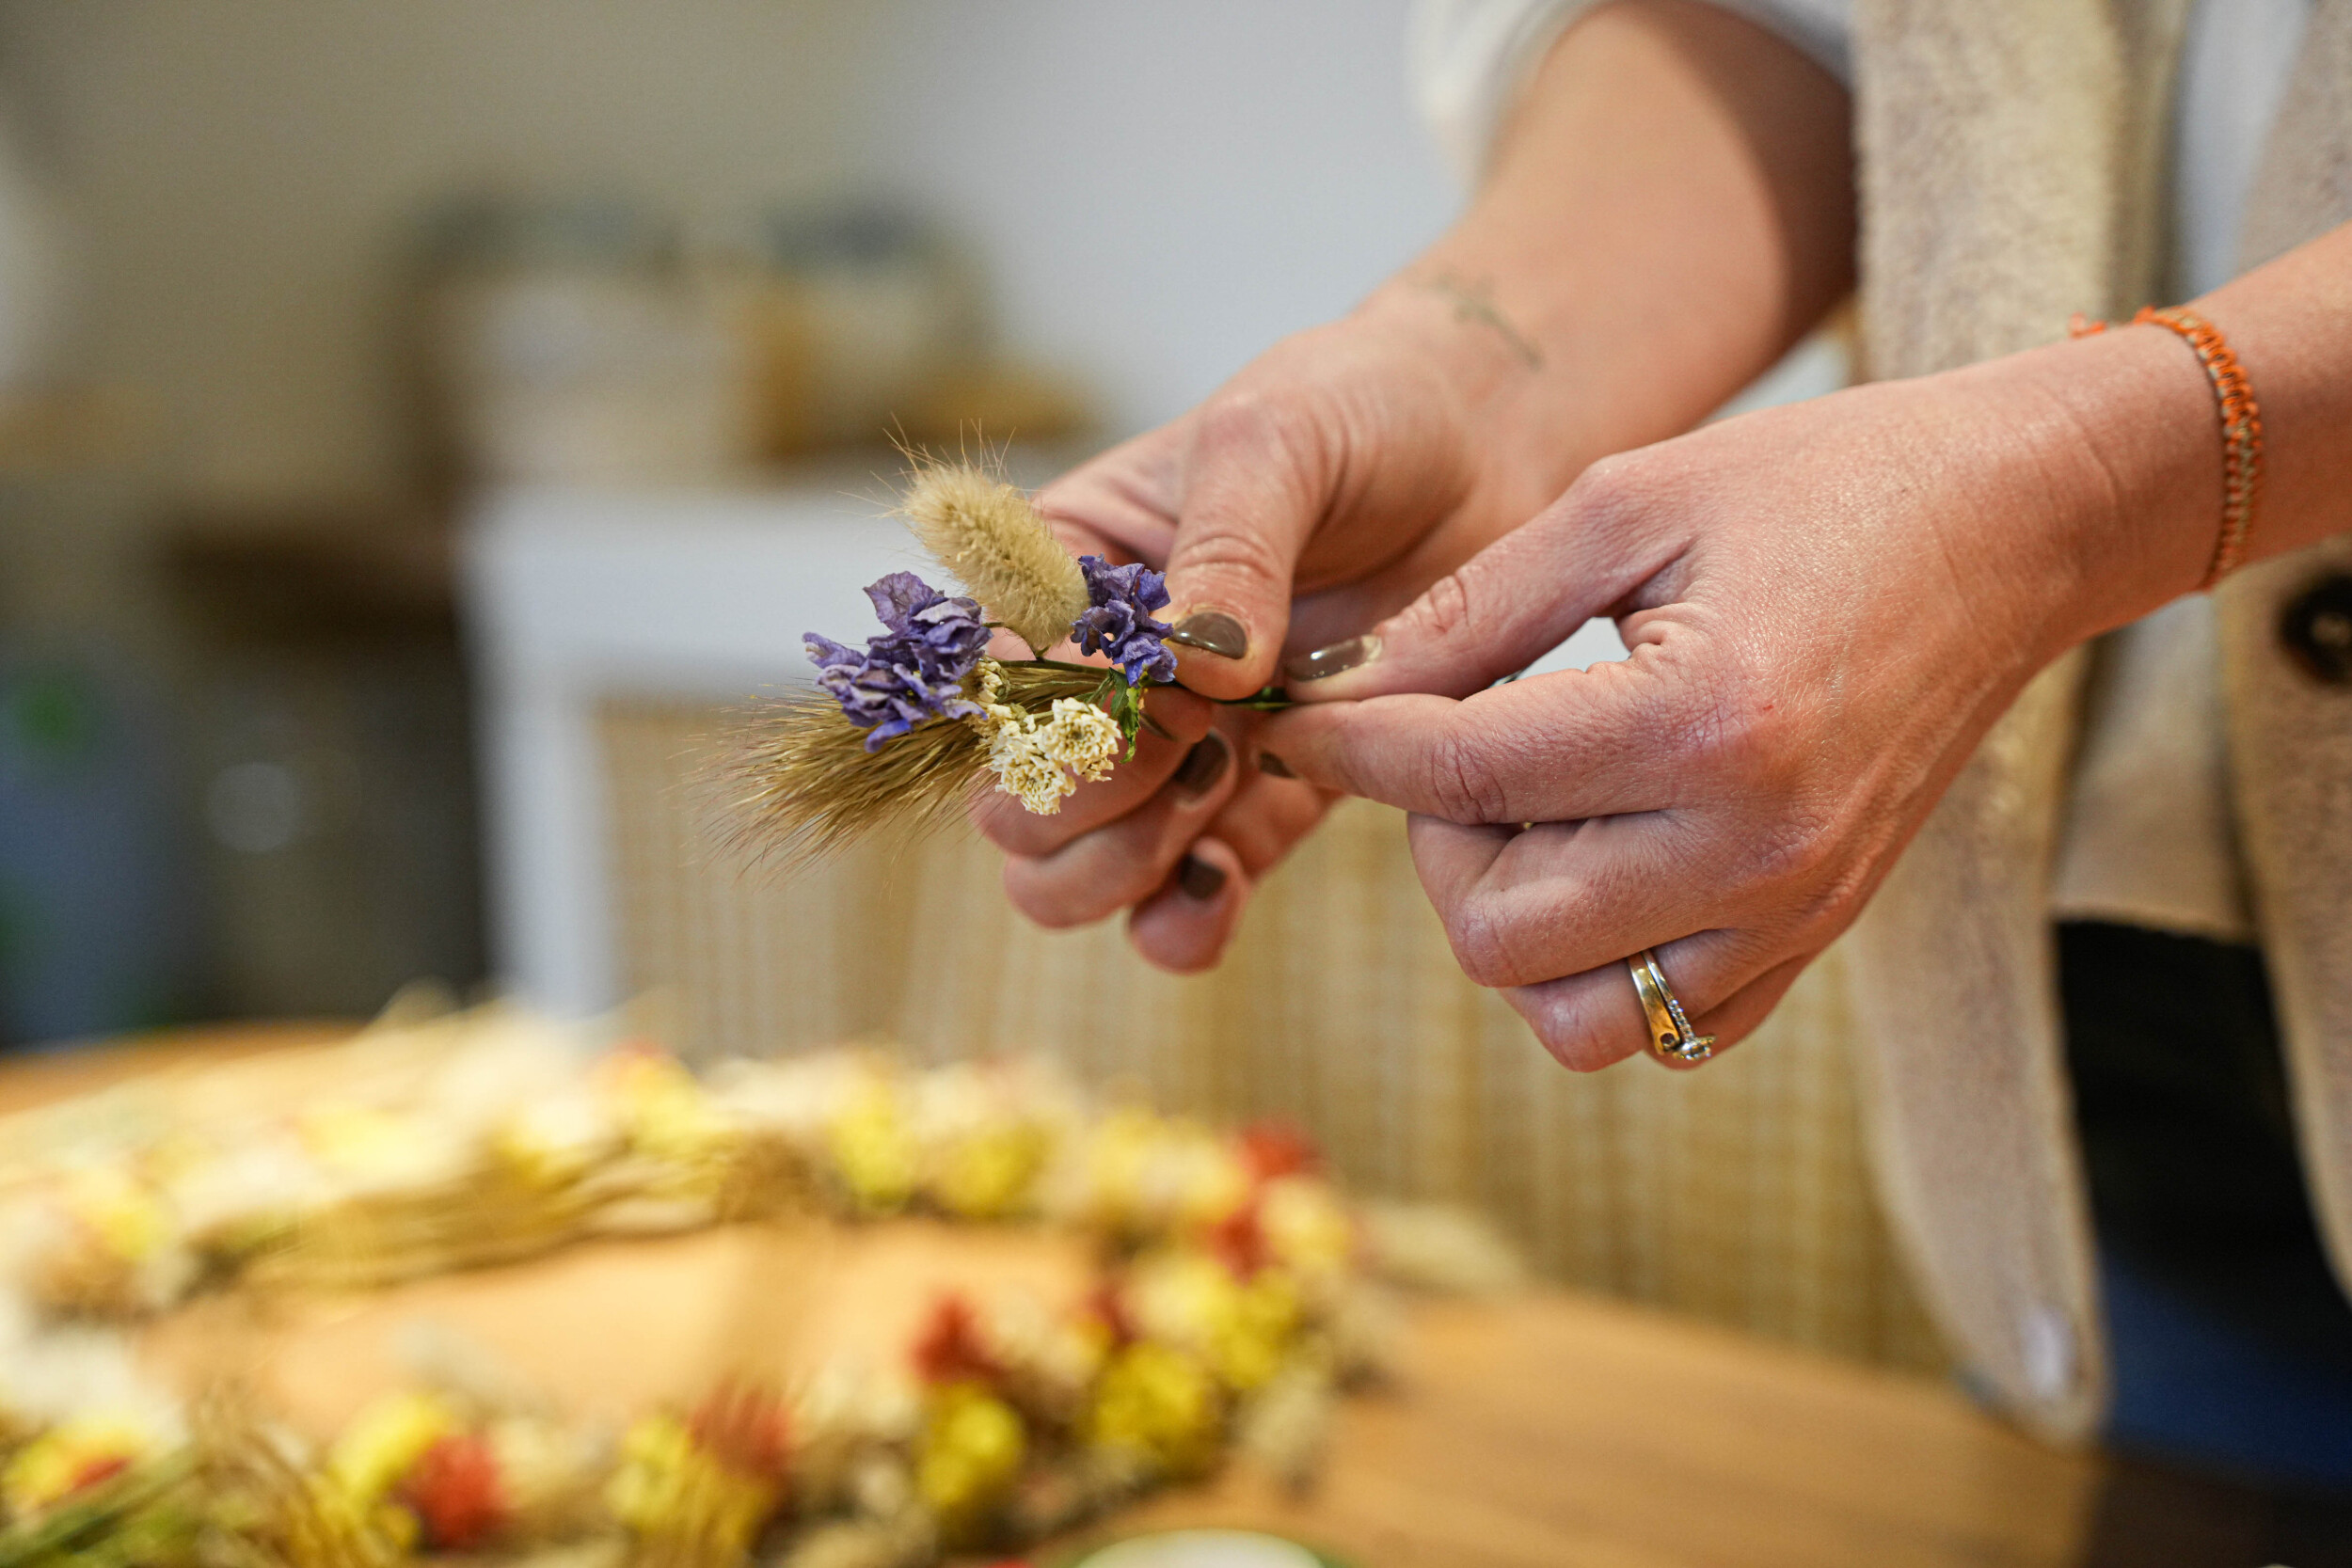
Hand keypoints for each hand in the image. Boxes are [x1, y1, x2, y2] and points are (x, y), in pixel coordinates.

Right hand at [972, 296, 1568, 971]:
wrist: (1483, 448)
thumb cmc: (1358, 411)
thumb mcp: (1276, 441)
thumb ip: (1227, 549)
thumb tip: (1196, 674)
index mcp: (1062, 576)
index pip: (994, 679)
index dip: (1055, 708)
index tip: (1158, 683)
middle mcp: (1096, 678)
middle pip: (1010, 801)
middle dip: (1086, 796)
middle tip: (1198, 741)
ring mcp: (1171, 754)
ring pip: (1061, 876)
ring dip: (1120, 866)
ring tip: (1217, 792)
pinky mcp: (1258, 807)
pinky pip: (1178, 907)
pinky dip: (1182, 920)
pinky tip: (1220, 887)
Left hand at [1261, 328, 2217, 1066]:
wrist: (2012, 526)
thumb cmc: (1819, 485)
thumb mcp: (1629, 502)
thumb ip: (1473, 609)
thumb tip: (1340, 686)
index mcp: (1705, 722)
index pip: (1460, 777)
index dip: (1348, 744)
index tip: (1295, 715)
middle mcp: (1755, 850)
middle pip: (1493, 931)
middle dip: (1432, 841)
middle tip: (1451, 747)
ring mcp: (1794, 914)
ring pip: (1565, 1014)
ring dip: (1509, 923)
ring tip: (1529, 811)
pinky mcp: (1815, 942)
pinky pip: (1657, 1025)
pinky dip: (1591, 966)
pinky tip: (1594, 854)